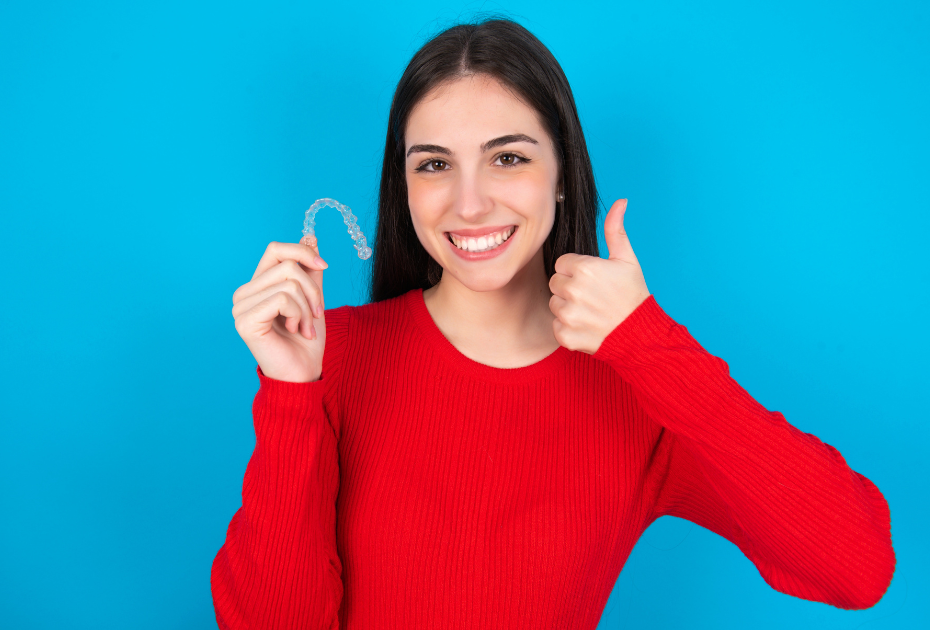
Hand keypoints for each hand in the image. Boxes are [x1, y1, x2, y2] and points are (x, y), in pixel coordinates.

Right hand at [232, 237, 328, 382]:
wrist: (303, 373)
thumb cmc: (306, 340)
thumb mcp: (313, 298)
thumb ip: (309, 270)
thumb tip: (310, 236)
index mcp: (257, 286)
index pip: (275, 249)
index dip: (302, 252)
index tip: (323, 265)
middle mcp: (244, 294)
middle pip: (287, 265)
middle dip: (312, 289)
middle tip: (317, 313)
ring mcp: (240, 307)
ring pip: (288, 283)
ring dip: (307, 307)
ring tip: (305, 327)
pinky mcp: (245, 321)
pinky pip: (282, 299)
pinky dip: (298, 314)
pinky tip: (295, 331)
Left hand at [549, 199, 650, 353]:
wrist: (641, 335)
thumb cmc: (634, 295)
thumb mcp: (627, 260)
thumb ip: (616, 230)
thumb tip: (620, 202)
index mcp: (585, 268)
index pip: (561, 264)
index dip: (576, 271)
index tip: (593, 280)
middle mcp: (574, 290)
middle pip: (555, 282)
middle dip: (570, 288)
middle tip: (592, 296)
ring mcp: (568, 314)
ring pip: (554, 304)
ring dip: (568, 307)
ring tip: (591, 311)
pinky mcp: (565, 335)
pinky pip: (556, 326)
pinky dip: (568, 328)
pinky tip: (587, 326)